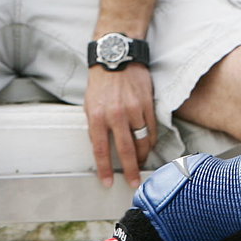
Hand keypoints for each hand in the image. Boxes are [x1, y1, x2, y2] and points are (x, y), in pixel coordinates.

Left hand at [85, 64, 156, 187]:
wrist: (115, 57)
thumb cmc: (100, 82)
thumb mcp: (89, 104)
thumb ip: (95, 126)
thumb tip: (100, 148)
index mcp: (97, 116)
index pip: (101, 150)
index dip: (104, 169)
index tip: (107, 183)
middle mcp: (116, 114)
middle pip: (126, 150)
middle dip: (131, 170)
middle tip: (134, 183)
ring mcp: (133, 109)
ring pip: (142, 142)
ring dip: (143, 156)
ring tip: (141, 164)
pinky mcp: (147, 104)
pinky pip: (151, 129)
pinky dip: (150, 141)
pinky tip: (148, 146)